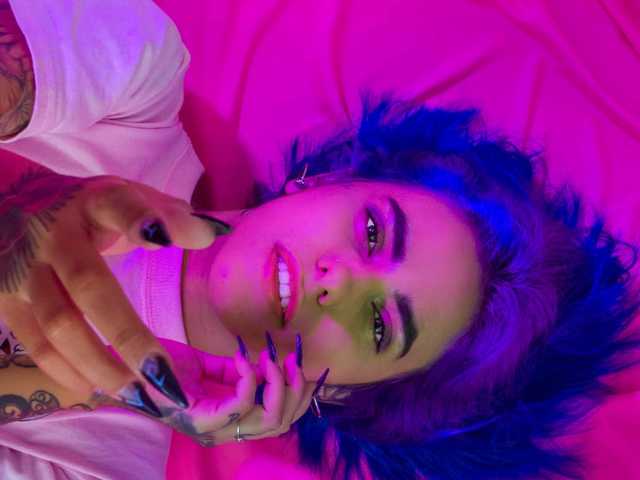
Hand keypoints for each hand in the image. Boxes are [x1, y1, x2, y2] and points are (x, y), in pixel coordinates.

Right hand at [0, 167, 220, 409]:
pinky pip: (32, 340)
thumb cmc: (85, 209)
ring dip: (97, 363)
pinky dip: (63, 369)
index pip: (117, 205)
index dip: (139, 221)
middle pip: (88, 285)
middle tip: (163, 375)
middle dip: (127, 334)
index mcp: (93, 202)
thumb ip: (167, 213)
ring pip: (56, 323)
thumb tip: (212, 233)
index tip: (164, 240)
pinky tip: (95, 388)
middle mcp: (55, 235)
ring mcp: (23, 268)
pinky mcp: (4, 296)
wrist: (6, 203)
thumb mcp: (124, 196)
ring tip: (137, 394)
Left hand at [116, 336, 325, 446]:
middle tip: (292, 361)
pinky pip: (241, 405)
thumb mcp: (208, 366)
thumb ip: (233, 371)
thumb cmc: (163, 365)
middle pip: (279, 424)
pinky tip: (243, 359)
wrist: (129, 361)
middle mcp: (222, 431)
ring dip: (278, 385)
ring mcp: (211, 427)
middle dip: (295, 391)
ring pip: (267, 419)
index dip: (296, 396)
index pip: (277, 422)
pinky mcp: (199, 419)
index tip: (295, 363)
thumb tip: (259, 365)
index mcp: (226, 421)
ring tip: (272, 359)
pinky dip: (250, 379)